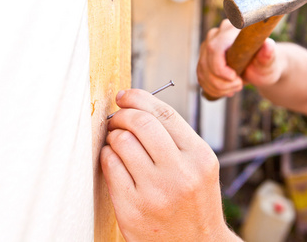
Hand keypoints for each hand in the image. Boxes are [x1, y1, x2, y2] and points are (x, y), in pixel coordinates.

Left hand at [101, 90, 240, 241]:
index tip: (125, 96)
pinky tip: (113, 159)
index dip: (139, 98)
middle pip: (140, 123)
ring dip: (113, 135)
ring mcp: (154, 193)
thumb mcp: (199, 166)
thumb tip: (137, 105)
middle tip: (117, 118)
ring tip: (117, 141)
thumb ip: (175, 136)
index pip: (164, 113)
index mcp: (199, 157)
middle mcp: (179, 174)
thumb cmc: (195, 200)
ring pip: (121, 142)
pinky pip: (109, 166)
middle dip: (122, 114)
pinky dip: (107, 155)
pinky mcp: (131, 210)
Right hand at [197, 19, 282, 97]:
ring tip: (234, 88)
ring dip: (217, 87)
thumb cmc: (266, 63)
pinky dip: (212, 89)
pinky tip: (225, 90)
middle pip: (206, 63)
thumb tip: (268, 45)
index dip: (220, 68)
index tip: (235, 78)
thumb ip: (268, 54)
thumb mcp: (270, 61)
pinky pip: (201, 77)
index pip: (214, 49)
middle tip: (239, 86)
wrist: (260, 68)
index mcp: (232, 30)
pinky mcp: (204, 58)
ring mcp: (207, 46)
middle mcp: (216, 35)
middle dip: (220, 82)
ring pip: (202, 72)